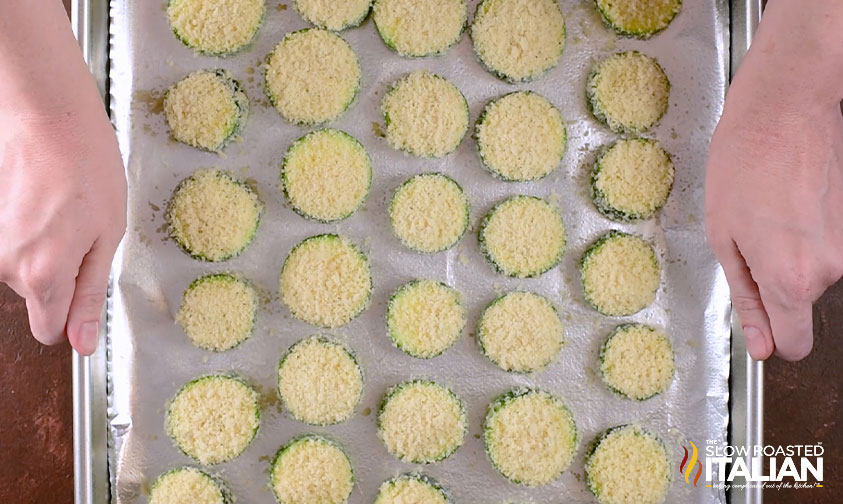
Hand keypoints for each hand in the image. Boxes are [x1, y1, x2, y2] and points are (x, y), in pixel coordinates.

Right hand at [0, 106, 125, 354]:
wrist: (48, 114)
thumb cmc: (87, 167)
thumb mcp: (108, 237)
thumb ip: (90, 294)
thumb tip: (81, 342)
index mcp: (43, 274)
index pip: (49, 329)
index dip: (72, 317)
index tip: (85, 296)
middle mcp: (6, 264)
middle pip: (38, 293)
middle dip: (63, 270)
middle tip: (84, 228)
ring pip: (23, 265)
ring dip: (45, 245)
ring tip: (65, 207)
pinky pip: (11, 241)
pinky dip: (28, 227)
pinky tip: (43, 198)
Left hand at [705, 64, 842, 360]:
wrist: (785, 109)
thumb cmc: (744, 164)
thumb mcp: (722, 236)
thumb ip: (746, 297)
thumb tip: (761, 344)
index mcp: (790, 279)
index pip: (794, 345)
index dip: (774, 338)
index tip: (762, 326)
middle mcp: (830, 270)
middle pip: (799, 300)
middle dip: (774, 277)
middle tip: (751, 234)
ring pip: (814, 270)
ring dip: (791, 250)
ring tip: (769, 209)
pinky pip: (826, 245)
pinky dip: (807, 231)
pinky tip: (790, 199)